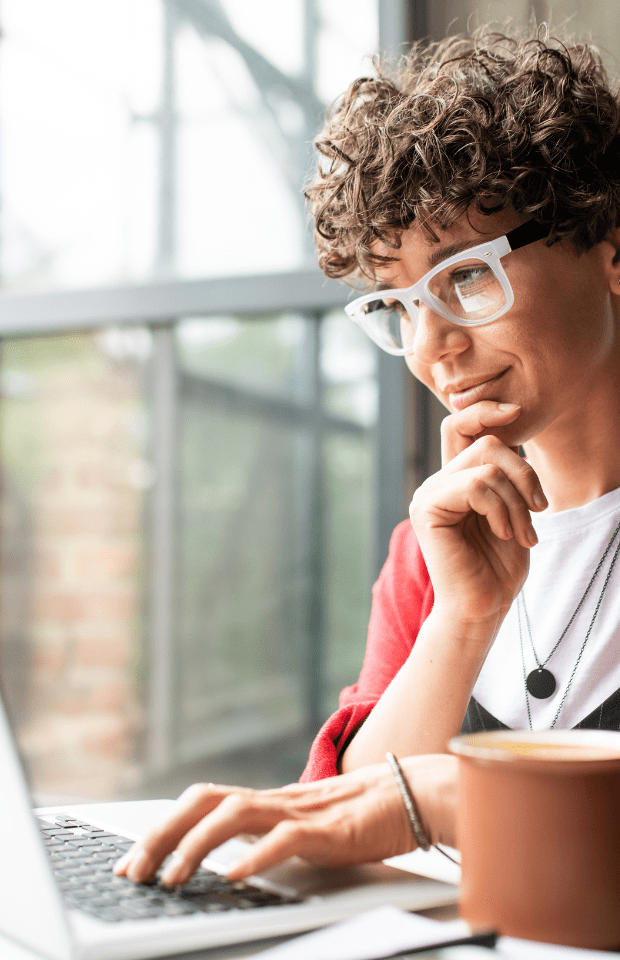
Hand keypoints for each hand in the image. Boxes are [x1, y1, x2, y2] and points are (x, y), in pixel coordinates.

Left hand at [114, 754, 457, 884]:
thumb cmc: (359, 817)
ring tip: (173, 878)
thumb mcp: (300, 828)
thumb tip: (224, 858)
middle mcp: (274, 801)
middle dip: (161, 834)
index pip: (200, 803)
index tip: (132, 861)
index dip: (161, 828)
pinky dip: (255, 856)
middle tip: (133, 871)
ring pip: (235, 814)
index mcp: (265, 802)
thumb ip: (265, 835)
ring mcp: (299, 812)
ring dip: (196, 845)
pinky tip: (233, 875)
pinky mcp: (327, 830)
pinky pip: (284, 839)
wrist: (410, 795)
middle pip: (204, 801)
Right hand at [409, 401, 546, 629]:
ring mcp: (428, 493)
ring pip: (486, 465)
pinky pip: (475, 485)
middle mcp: (437, 481)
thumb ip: (506, 472)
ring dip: (517, 500)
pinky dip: (501, 509)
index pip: (461, 425)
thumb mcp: (512, 508)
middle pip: (487, 443)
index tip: (517, 411)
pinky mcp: (427, 509)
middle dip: (524, 474)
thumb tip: (511, 429)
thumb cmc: (499, 565)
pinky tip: (504, 533)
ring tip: (522, 532)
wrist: (483, 606)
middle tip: (538, 510)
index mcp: (455, 478)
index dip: (486, 410)